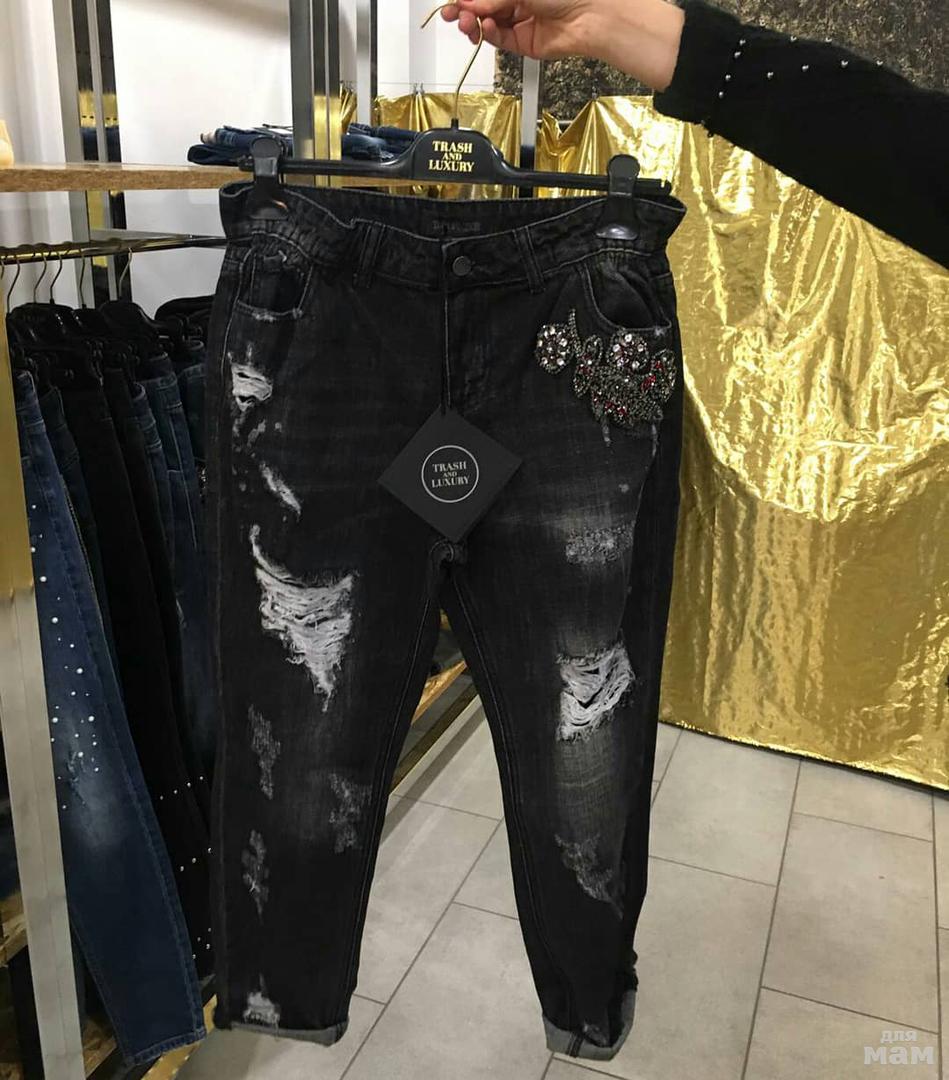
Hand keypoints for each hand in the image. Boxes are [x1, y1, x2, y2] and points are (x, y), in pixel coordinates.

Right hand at [440, 0, 599, 61]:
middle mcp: (518, 1)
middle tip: (454, 15)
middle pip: (484, 8)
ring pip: (490, 25)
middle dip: (466, 11)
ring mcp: (521, 21)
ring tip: (468, 24)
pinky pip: (501, 39)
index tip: (455, 2)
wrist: (588, 16)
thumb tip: (468, 4)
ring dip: (476, 24)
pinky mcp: (524, 43)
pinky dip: (490, 35)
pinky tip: (487, 28)